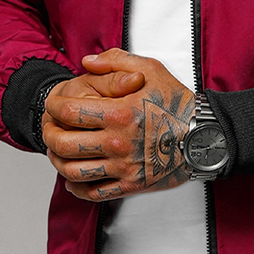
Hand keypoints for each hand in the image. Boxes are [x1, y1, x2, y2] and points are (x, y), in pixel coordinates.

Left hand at [43, 48, 194, 201]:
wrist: (205, 137)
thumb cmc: (178, 103)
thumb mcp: (151, 69)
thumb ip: (116, 61)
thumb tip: (86, 62)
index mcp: (120, 113)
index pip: (69, 112)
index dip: (53, 107)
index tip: (53, 105)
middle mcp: (118, 142)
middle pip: (64, 144)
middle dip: (49, 135)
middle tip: (48, 129)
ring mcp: (124, 167)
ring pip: (74, 171)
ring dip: (58, 161)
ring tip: (57, 152)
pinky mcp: (131, 185)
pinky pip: (94, 192)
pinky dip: (77, 187)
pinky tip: (73, 177)